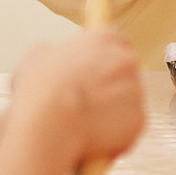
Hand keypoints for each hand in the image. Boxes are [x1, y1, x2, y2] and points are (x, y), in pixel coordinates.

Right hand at [11, 27, 144, 160]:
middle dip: (110, 83)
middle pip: (125, 70)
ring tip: (86, 122)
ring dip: (113, 108)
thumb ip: (52, 52)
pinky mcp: (139, 119)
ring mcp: (135, 90)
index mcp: (104, 38)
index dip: (102, 57)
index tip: (94, 69)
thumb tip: (52, 55)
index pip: (115, 41)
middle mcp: (126, 60)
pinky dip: (116, 132)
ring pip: (128, 99)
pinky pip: (129, 125)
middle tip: (88, 98)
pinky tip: (94, 136)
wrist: (49, 124)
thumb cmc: (39, 91)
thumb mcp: (36, 57)